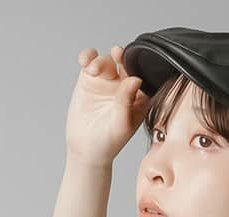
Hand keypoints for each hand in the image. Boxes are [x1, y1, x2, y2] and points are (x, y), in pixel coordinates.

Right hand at [65, 45, 148, 166]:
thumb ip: (127, 101)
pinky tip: (85, 61)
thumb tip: (135, 79)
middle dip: (122, 55)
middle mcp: (124, 86)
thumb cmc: (107, 142)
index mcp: (139, 97)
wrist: (85, 149)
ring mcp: (107, 81)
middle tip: (117, 54)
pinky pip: (90, 60)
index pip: (144, 75)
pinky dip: (87, 57)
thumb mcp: (121, 124)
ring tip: (93, 71)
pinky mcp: (90, 79)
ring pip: (107, 60)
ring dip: (101, 60)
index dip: (140, 65)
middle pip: (125, 62)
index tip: (133, 64)